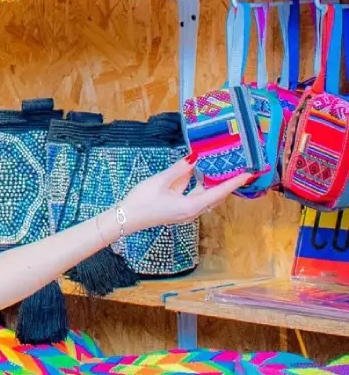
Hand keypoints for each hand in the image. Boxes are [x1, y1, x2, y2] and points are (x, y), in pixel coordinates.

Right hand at [120, 158, 249, 232]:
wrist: (126, 218)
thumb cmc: (142, 201)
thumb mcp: (161, 181)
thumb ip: (180, 169)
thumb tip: (196, 157)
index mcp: (191, 206)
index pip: (218, 193)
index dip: (234, 183)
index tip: (249, 174)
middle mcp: (192, 211)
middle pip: (215, 196)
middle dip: (227, 183)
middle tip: (239, 169)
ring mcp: (185, 212)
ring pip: (205, 196)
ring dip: (213, 184)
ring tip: (220, 169)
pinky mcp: (177, 209)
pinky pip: (195, 196)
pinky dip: (199, 185)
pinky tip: (197, 173)